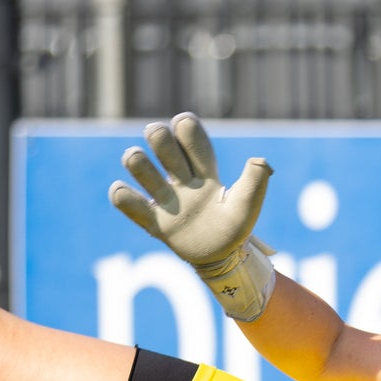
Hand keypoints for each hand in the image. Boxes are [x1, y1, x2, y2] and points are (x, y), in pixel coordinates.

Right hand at [109, 113, 277, 321]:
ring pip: (141, 168)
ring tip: (136, 158)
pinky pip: (128, 204)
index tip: (182, 122)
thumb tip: (259, 160)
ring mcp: (165, 200)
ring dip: (136, 160)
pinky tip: (123, 191)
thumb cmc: (235, 227)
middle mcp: (182, 180)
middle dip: (158, 136)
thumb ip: (255, 183)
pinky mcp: (154, 222)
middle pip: (164, 145)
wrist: (221, 258)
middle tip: (156, 133)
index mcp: (205, 172)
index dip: (186, 127)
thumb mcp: (247, 205)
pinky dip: (121, 195)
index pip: (192, 140)